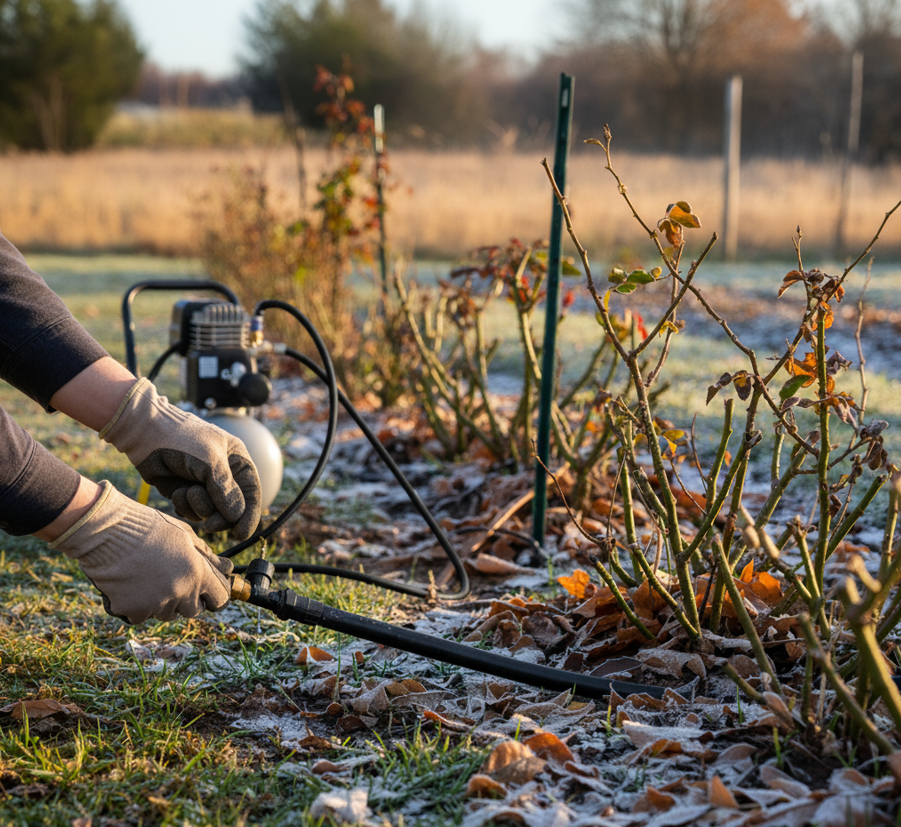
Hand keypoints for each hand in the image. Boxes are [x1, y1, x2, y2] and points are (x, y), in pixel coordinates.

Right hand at [49, 482, 232, 623]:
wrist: (107, 531)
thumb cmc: (148, 527)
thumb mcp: (185, 535)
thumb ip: (208, 556)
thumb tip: (228, 569)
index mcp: (197, 573)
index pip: (220, 598)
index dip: (215, 594)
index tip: (208, 590)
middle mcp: (180, 593)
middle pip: (194, 610)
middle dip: (189, 598)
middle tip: (174, 579)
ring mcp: (155, 605)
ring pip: (168, 613)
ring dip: (164, 601)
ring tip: (150, 576)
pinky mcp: (132, 611)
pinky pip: (143, 616)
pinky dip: (139, 605)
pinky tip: (132, 584)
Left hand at [100, 378, 260, 538]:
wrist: (144, 432)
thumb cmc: (182, 438)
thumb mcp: (210, 461)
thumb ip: (226, 490)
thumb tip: (237, 516)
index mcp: (237, 460)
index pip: (252, 492)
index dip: (250, 514)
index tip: (241, 533)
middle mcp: (222, 473)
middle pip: (232, 508)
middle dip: (220, 516)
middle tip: (210, 526)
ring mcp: (202, 483)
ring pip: (210, 511)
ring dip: (198, 507)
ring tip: (186, 491)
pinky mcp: (183, 491)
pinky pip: (190, 510)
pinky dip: (184, 506)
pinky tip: (176, 492)